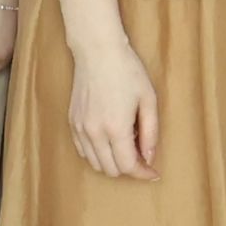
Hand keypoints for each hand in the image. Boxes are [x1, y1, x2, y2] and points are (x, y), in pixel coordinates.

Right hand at [67, 37, 158, 179]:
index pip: (128, 165)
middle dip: (129, 168)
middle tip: (142, 157)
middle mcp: (94, 133)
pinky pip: (83, 151)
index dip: (143, 173)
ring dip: (112, 162)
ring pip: (95, 163)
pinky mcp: (72, 123)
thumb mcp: (148, 100)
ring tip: (127, 145)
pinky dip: (97, 154)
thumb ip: (151, 132)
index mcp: (116, 128)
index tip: (153, 173)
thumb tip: (149, 157)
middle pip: (110, 169)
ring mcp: (80, 129)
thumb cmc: (127, 71)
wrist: (98, 52)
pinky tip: (109, 142)